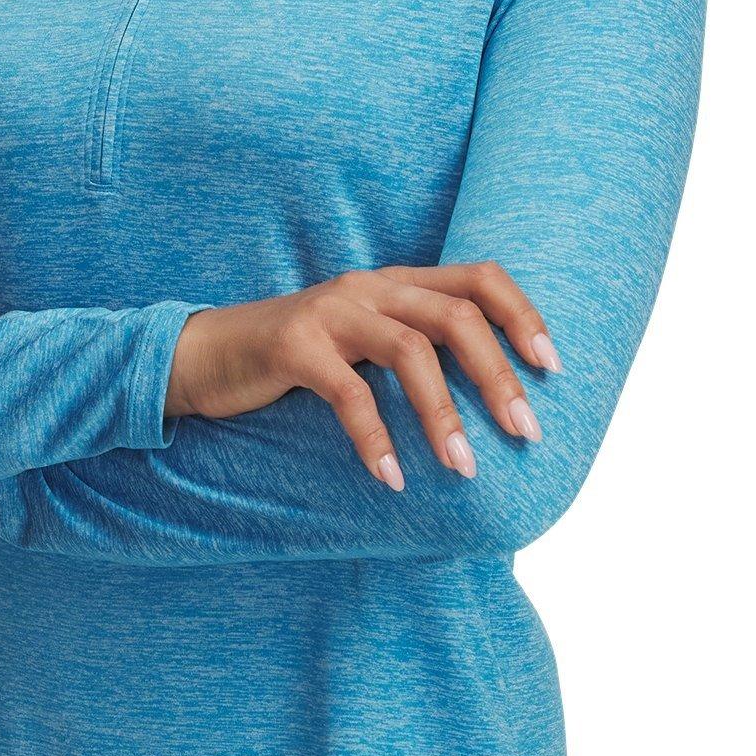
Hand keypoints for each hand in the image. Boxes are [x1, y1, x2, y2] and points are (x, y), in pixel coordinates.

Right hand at [164, 265, 562, 490]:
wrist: (203, 355)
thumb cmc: (296, 361)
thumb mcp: (363, 344)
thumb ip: (414, 352)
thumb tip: (491, 406)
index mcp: (396, 283)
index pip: (480, 277)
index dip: (523, 316)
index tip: (552, 368)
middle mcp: (370, 286)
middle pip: (456, 317)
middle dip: (498, 376)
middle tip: (525, 432)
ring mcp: (331, 311)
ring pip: (409, 350)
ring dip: (444, 414)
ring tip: (463, 469)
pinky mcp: (293, 346)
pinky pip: (348, 393)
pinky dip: (376, 438)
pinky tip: (393, 478)